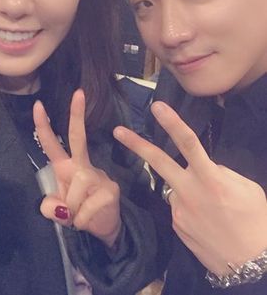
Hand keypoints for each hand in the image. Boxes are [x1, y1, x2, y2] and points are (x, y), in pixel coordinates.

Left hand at [34, 89, 121, 247]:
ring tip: (77, 216)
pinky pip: (86, 208)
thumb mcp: (58, 211)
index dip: (44, 126)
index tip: (38, 104)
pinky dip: (81, 220)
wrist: (104, 228)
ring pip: (76, 189)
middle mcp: (82, 166)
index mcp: (66, 166)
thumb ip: (51, 208)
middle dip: (76, 115)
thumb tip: (60, 207)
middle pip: (78, 138)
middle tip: (78, 92)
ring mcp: (98, 176)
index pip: (52, 144)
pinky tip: (86, 221)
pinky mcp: (110, 190)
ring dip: (72, 209)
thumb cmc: (79, 212)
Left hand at [113, 101, 266, 275]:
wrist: (250, 263)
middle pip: (157, 161)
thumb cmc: (255, 221)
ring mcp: (178, 209)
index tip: (157, 107)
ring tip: (212, 209)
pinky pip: (178, 206)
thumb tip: (204, 167)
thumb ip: (221, 172)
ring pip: (175, 187)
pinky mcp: (174, 223)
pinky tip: (206, 221)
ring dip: (187, 189)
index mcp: (211, 179)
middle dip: (135, 144)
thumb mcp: (247, 189)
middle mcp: (189, 191)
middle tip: (117, 130)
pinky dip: (190, 207)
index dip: (172, 123)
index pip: (188, 144)